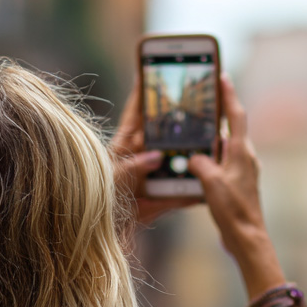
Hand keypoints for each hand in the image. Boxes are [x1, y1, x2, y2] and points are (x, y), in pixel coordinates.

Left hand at [110, 77, 199, 226]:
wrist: (99, 236)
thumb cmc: (94, 201)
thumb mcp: (111, 180)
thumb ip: (132, 167)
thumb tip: (155, 157)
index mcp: (122, 148)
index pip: (134, 114)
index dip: (143, 92)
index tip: (151, 69)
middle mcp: (138, 160)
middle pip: (161, 134)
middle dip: (178, 121)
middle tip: (197, 103)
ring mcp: (150, 179)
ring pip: (176, 162)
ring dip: (192, 154)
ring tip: (212, 140)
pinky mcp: (159, 201)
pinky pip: (181, 193)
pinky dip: (194, 190)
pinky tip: (210, 184)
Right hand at [188, 75, 284, 294]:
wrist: (247, 237)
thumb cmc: (232, 210)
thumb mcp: (211, 183)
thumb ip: (200, 164)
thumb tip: (194, 158)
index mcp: (240, 152)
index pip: (235, 115)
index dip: (228, 95)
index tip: (222, 76)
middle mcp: (245, 158)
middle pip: (232, 127)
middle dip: (220, 112)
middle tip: (207, 96)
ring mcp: (243, 170)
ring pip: (226, 145)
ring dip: (214, 135)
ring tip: (199, 127)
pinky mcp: (238, 183)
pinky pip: (223, 161)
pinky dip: (212, 155)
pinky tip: (200, 160)